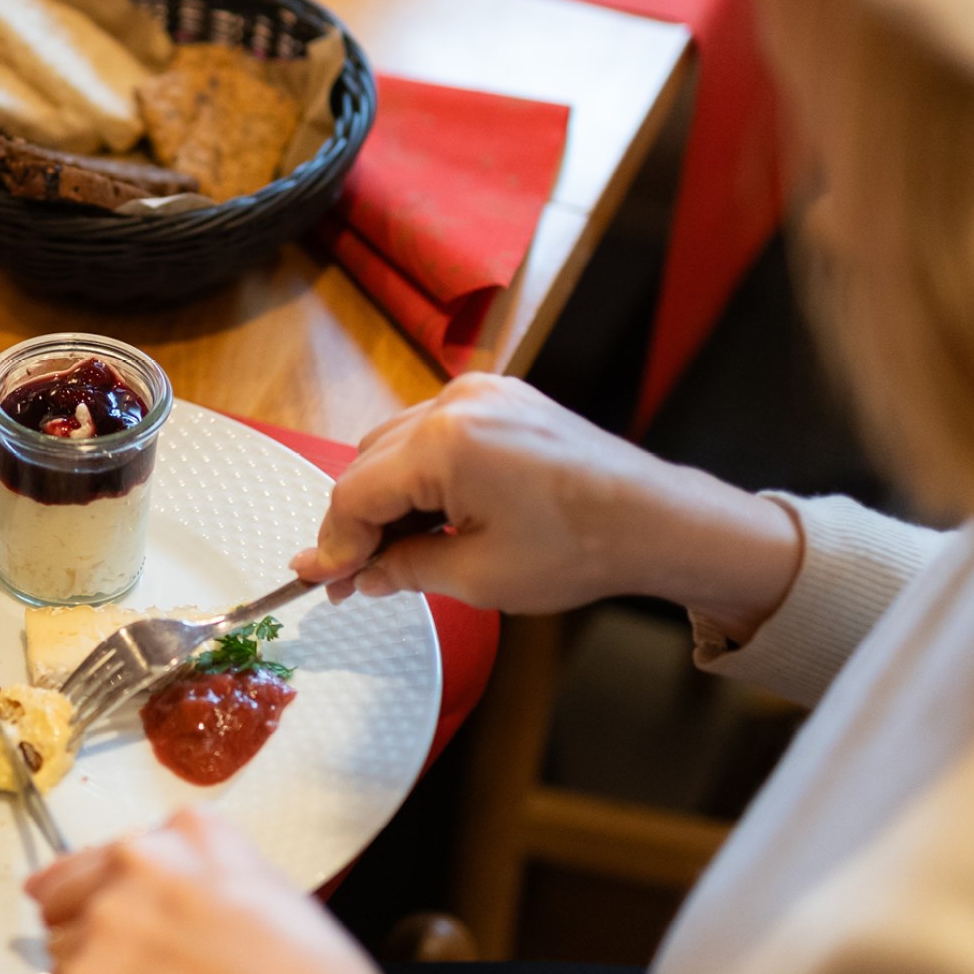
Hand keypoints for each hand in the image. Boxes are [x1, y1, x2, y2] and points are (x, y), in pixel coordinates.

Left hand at [25, 806, 393, 973]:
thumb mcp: (268, 894)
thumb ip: (204, 875)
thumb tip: (164, 893)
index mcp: (193, 832)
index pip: (125, 848)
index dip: (129, 889)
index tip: (136, 910)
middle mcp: (141, 860)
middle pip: (73, 884)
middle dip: (93, 920)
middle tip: (138, 963)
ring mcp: (105, 917)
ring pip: (64, 941)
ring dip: (94, 968)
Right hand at [291, 375, 800, 637]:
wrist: (654, 520)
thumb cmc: (578, 549)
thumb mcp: (476, 575)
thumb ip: (402, 569)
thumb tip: (357, 576)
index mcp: (445, 442)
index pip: (356, 494)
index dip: (333, 544)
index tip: (319, 582)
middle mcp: (456, 402)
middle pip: (368, 463)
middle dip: (357, 522)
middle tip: (352, 577)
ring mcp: (481, 392)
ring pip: (395, 444)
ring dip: (387, 495)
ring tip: (396, 551)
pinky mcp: (502, 396)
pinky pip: (434, 429)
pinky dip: (420, 471)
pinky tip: (432, 515)